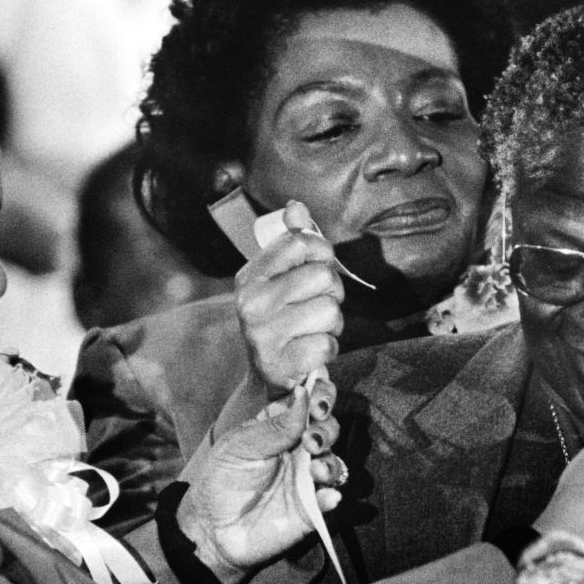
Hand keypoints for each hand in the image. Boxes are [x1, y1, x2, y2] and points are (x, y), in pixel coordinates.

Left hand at [177, 387, 346, 583]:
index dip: (321, 395)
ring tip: (316, 471)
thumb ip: (274, 425)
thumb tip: (303, 393)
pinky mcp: (310, 508)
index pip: (310, 402)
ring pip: (335, 463)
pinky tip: (326, 496)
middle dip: (326, 430)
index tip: (318, 403)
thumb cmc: (220, 479)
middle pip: (329, 429)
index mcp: (281, 427)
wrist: (210, 529)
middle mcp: (299, 450)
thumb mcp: (240, 446)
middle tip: (311, 441)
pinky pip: (330, 498)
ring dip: (331, 463)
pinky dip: (332, 496)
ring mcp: (306, 479)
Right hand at [235, 200, 344, 400]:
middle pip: (323, 277)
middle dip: (331, 292)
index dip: (322, 253)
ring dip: (332, 324)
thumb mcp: (280, 280)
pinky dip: (328, 349)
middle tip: (315, 306)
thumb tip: (296, 207)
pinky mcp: (281, 363)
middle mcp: (251, 303)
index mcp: (250, 277)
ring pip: (331, 311)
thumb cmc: (281, 320)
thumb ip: (291, 243)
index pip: (301, 243)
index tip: (318, 266)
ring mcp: (263, 335)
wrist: (268, 375)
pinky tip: (310, 351)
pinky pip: (328, 345)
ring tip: (312, 329)